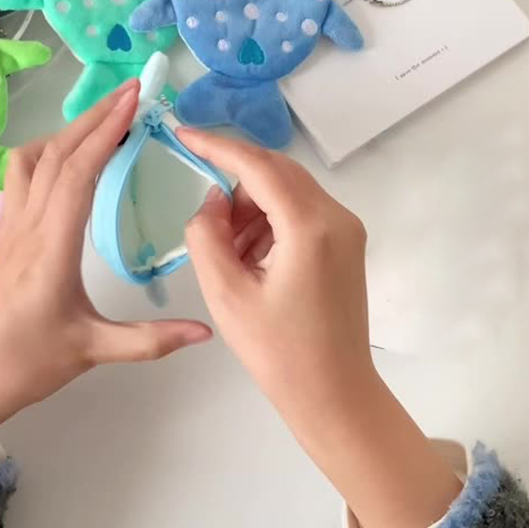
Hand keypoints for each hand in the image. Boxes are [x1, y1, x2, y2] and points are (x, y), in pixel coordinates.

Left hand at [0, 81, 211, 448]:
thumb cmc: (27, 363)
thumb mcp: (93, 350)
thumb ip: (150, 340)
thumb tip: (205, 331)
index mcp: (50, 248)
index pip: (78, 174)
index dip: (106, 131)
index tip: (134, 100)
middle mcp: (26, 226)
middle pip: (56, 154)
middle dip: (95, 116)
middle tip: (132, 91)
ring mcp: (10, 225)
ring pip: (32, 159)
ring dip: (68, 131)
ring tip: (105, 122)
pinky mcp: (4, 231)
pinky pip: (22, 176)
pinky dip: (49, 152)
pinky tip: (70, 161)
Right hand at [178, 128, 460, 527]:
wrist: (334, 394)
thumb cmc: (277, 351)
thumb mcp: (226, 293)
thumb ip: (207, 234)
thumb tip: (213, 199)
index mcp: (310, 226)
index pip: (258, 166)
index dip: (217, 145)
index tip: (182, 133)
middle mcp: (337, 216)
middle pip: (276, 171)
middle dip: (234, 179)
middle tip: (203, 208)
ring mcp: (346, 229)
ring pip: (287, 189)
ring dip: (250, 205)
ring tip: (225, 248)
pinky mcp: (346, 243)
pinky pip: (299, 210)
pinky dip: (268, 220)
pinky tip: (249, 255)